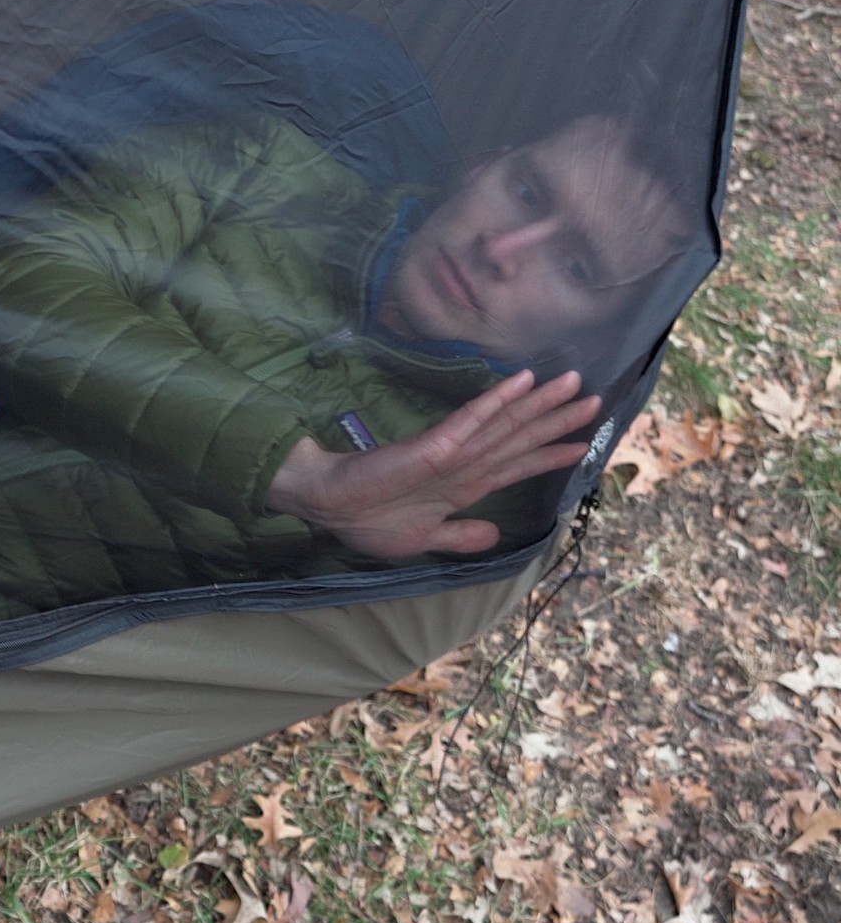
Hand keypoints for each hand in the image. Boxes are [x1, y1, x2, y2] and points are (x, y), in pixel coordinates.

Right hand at [263, 369, 600, 560]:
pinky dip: (498, 402)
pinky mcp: (433, 446)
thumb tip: (496, 531)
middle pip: (520, 437)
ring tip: (574, 383)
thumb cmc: (367, 521)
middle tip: (595, 397)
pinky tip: (520, 382)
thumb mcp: (422, 539)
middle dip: (558, 419)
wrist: (327, 506)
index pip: (517, 465)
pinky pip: (472, 421)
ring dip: (540, 403)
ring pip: (505, 423)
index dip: (552, 453)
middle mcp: (465, 463)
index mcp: (464, 485)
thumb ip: (460, 534)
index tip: (586, 442)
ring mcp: (452, 451)